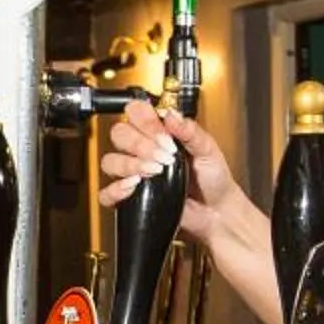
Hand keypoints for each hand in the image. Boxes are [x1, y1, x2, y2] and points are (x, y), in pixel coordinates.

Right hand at [98, 98, 240, 245]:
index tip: (165, 136)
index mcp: (159, 132)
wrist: (217, 210)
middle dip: (140, 144)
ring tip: (154, 172)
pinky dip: (116, 190)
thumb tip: (172, 115)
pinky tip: (134, 187)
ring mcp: (135, 173)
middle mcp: (142, 150)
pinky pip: (107, 193)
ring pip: (110, 161)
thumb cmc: (213, 179)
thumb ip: (190, 131)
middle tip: (163, 157)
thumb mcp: (208, 149)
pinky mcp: (131, 197)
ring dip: (130, 165)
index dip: (146, 121)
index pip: (136, 113)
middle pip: (119, 134)